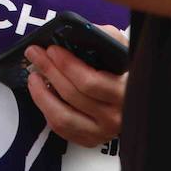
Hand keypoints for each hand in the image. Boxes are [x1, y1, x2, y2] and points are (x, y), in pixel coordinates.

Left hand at [24, 26, 126, 147]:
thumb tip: (78, 31)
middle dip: (49, 71)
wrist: (136, 97)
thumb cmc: (124, 69)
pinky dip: (47, 109)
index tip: (52, 50)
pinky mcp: (90, 140)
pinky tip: (42, 93)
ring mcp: (102, 132)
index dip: (67, 66)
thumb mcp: (121, 49)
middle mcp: (115, 117)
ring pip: (63, 117)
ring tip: (33, 76)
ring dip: (42, 95)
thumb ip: (104, 37)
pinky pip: (62, 129)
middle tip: (35, 54)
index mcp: (125, 92)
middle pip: (72, 95)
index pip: (90, 83)